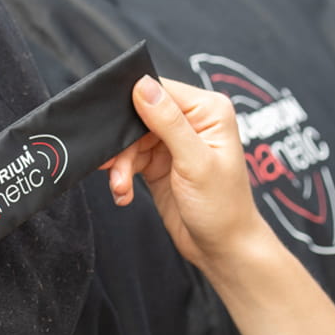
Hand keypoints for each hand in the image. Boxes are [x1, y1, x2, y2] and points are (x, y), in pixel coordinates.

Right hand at [104, 75, 267, 268]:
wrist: (221, 248)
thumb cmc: (222, 207)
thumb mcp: (194, 162)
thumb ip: (168, 122)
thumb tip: (142, 85)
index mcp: (208, 111)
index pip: (161, 90)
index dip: (133, 104)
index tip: (114, 126)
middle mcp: (191, 122)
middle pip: (139, 116)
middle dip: (122, 144)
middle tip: (112, 166)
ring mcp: (173, 144)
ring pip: (130, 141)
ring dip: (120, 166)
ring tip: (120, 188)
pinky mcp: (158, 164)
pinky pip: (129, 160)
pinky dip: (122, 177)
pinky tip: (124, 194)